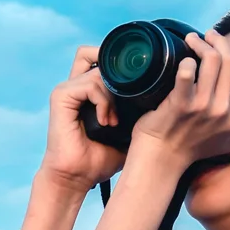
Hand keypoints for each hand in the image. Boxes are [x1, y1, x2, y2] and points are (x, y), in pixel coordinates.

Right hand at [42, 47, 128, 190]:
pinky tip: (106, 121)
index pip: (102, 59)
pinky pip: (90, 84)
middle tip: (129, 96)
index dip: (121, 65)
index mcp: (89, 90)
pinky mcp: (60, 96)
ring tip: (114, 120)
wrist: (77, 177)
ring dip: (113, 94)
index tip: (141, 87)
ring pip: (99, 70)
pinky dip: (103, 101)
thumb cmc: (100, 157)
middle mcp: (76, 85)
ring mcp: (67, 89)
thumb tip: (169, 98)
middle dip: (116, 70)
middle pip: (94, 52)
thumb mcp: (128, 130)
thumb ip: (139, 111)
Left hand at [129, 29, 229, 163]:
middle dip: (218, 42)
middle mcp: (223, 111)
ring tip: (191, 39)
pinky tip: (182, 60)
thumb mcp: (227, 142)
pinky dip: (185, 61)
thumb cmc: (190, 149)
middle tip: (206, 36)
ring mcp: (202, 107)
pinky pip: (187, 72)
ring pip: (212, 60)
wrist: (160, 161)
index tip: (228, 58)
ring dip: (201, 43)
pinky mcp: (180, 104)